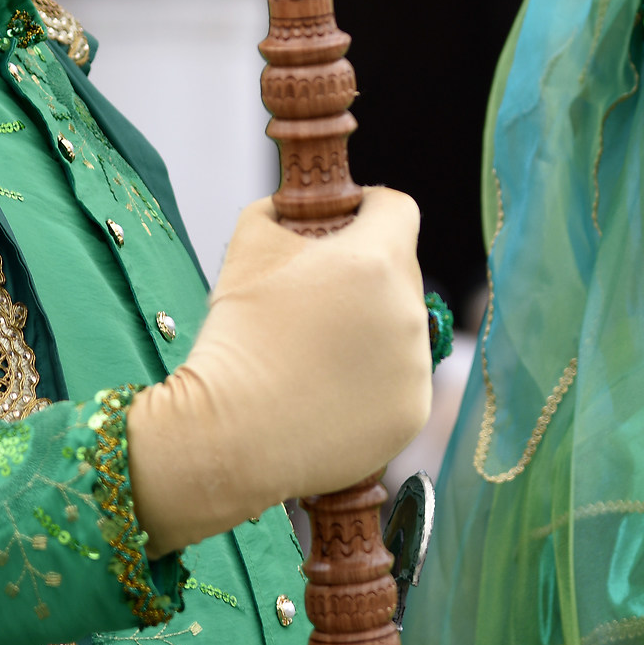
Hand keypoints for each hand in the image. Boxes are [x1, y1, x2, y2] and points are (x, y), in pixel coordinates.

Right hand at [126, 188, 432, 553]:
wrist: (228, 436)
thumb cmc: (234, 336)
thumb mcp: (246, 247)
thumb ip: (279, 212)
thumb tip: (291, 207)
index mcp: (375, 261)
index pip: (397, 209)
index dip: (369, 208)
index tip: (345, 222)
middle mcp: (408, 311)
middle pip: (400, 270)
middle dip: (366, 272)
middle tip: (318, 296)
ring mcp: (415, 367)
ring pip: (401, 327)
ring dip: (371, 327)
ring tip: (316, 352)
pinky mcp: (411, 412)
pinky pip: (400, 378)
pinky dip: (373, 378)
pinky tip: (328, 390)